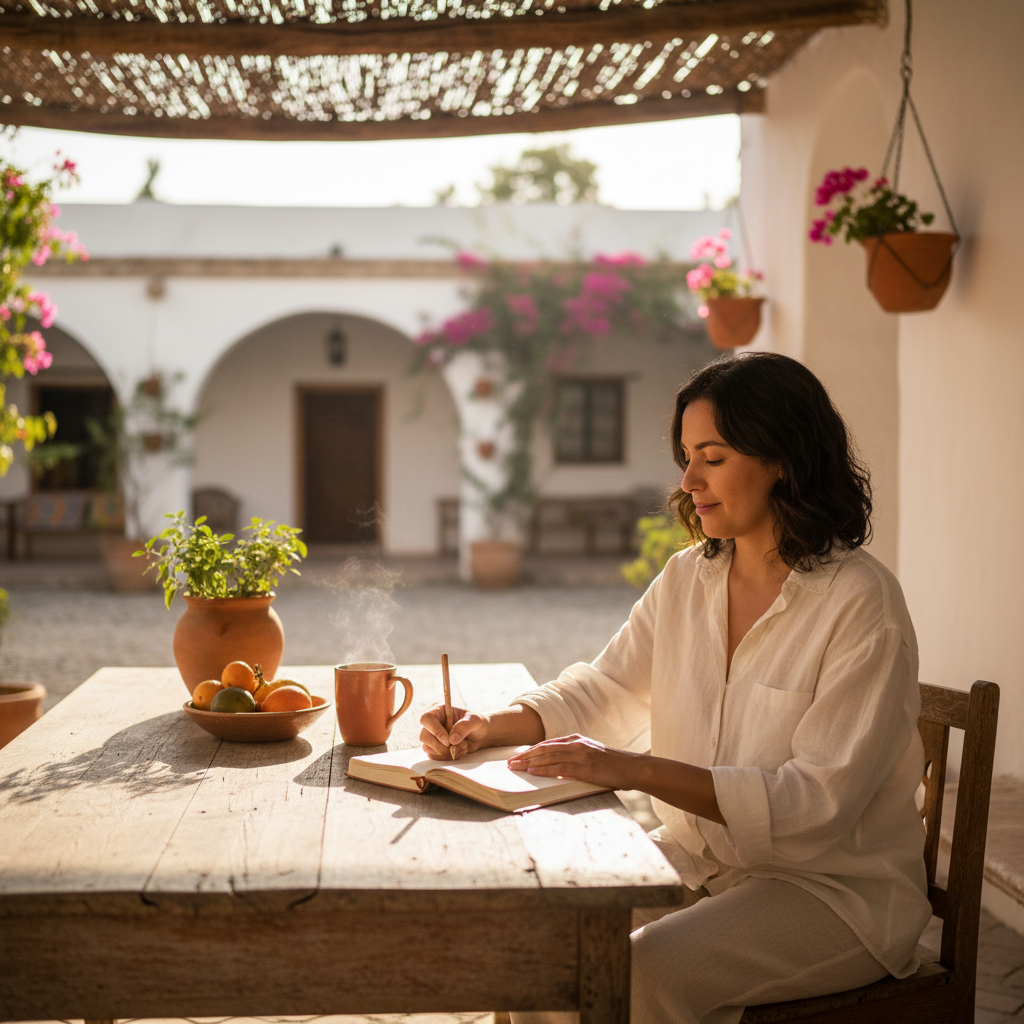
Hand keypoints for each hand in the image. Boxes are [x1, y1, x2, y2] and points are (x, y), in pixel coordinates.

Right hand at [419, 704, 488, 760]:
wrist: (479, 735)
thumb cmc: (476, 723)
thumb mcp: (474, 720)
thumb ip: (464, 726)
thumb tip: (451, 740)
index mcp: (438, 711)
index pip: (426, 719)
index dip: (435, 730)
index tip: (447, 741)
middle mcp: (432, 723)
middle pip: (424, 736)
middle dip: (440, 746)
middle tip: (456, 747)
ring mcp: (431, 736)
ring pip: (427, 748)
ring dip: (445, 752)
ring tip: (463, 747)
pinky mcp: (434, 748)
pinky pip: (433, 756)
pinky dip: (446, 757)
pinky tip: (458, 752)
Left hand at [507, 734, 637, 790]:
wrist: (631, 767)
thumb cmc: (611, 764)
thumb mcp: (590, 754)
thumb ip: (574, 756)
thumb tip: (555, 766)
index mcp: (576, 739)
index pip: (548, 744)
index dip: (531, 750)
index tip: (518, 756)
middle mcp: (576, 744)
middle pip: (544, 748)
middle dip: (525, 756)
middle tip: (509, 762)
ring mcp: (580, 755)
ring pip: (548, 757)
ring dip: (529, 763)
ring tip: (515, 767)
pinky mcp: (584, 768)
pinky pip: (559, 768)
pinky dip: (543, 770)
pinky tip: (532, 772)